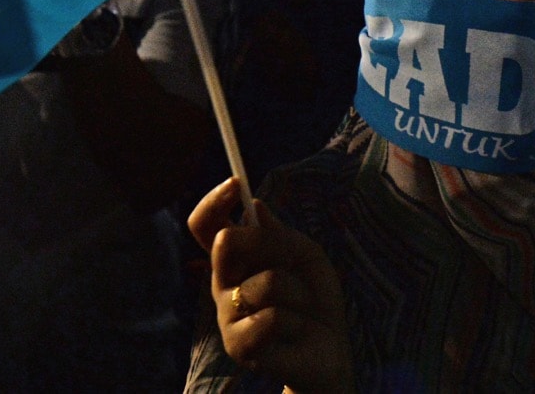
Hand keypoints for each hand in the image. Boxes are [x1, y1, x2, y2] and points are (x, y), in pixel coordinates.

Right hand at [190, 178, 354, 393]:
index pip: (205, 226)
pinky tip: (297, 332)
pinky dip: (297, 321)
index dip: (213, 201)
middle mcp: (223, 285)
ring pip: (265, 282)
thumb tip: (256, 205)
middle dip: (270, 243)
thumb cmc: (314, 301)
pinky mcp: (238, 347)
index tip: (235, 182)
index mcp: (235, 261)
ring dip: (300, 292)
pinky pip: (271, 318)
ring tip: (304, 308)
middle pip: (226, 243)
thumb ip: (281, 235)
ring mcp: (226, 317)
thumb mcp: (306, 257)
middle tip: (293, 261)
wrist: (329, 351)